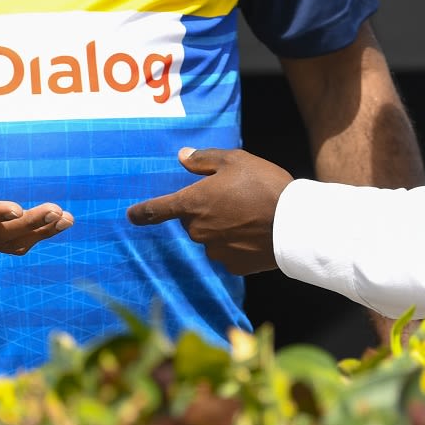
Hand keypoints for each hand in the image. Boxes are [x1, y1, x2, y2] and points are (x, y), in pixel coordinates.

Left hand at [126, 147, 292, 274]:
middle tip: (235, 198)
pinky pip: (229, 253)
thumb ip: (204, 160)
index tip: (130, 215)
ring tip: (251, 215)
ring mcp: (214, 251)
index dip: (142, 212)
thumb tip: (182, 157)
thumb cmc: (262, 185)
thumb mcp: (235, 160)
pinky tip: (256, 233)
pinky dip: (237, 244)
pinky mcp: (233, 267)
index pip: (157, 209)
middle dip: (206, 211)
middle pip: (193, 221)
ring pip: (211, 237)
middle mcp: (197, 231)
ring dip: (222, 228)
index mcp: (193, 203)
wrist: (294, 224)